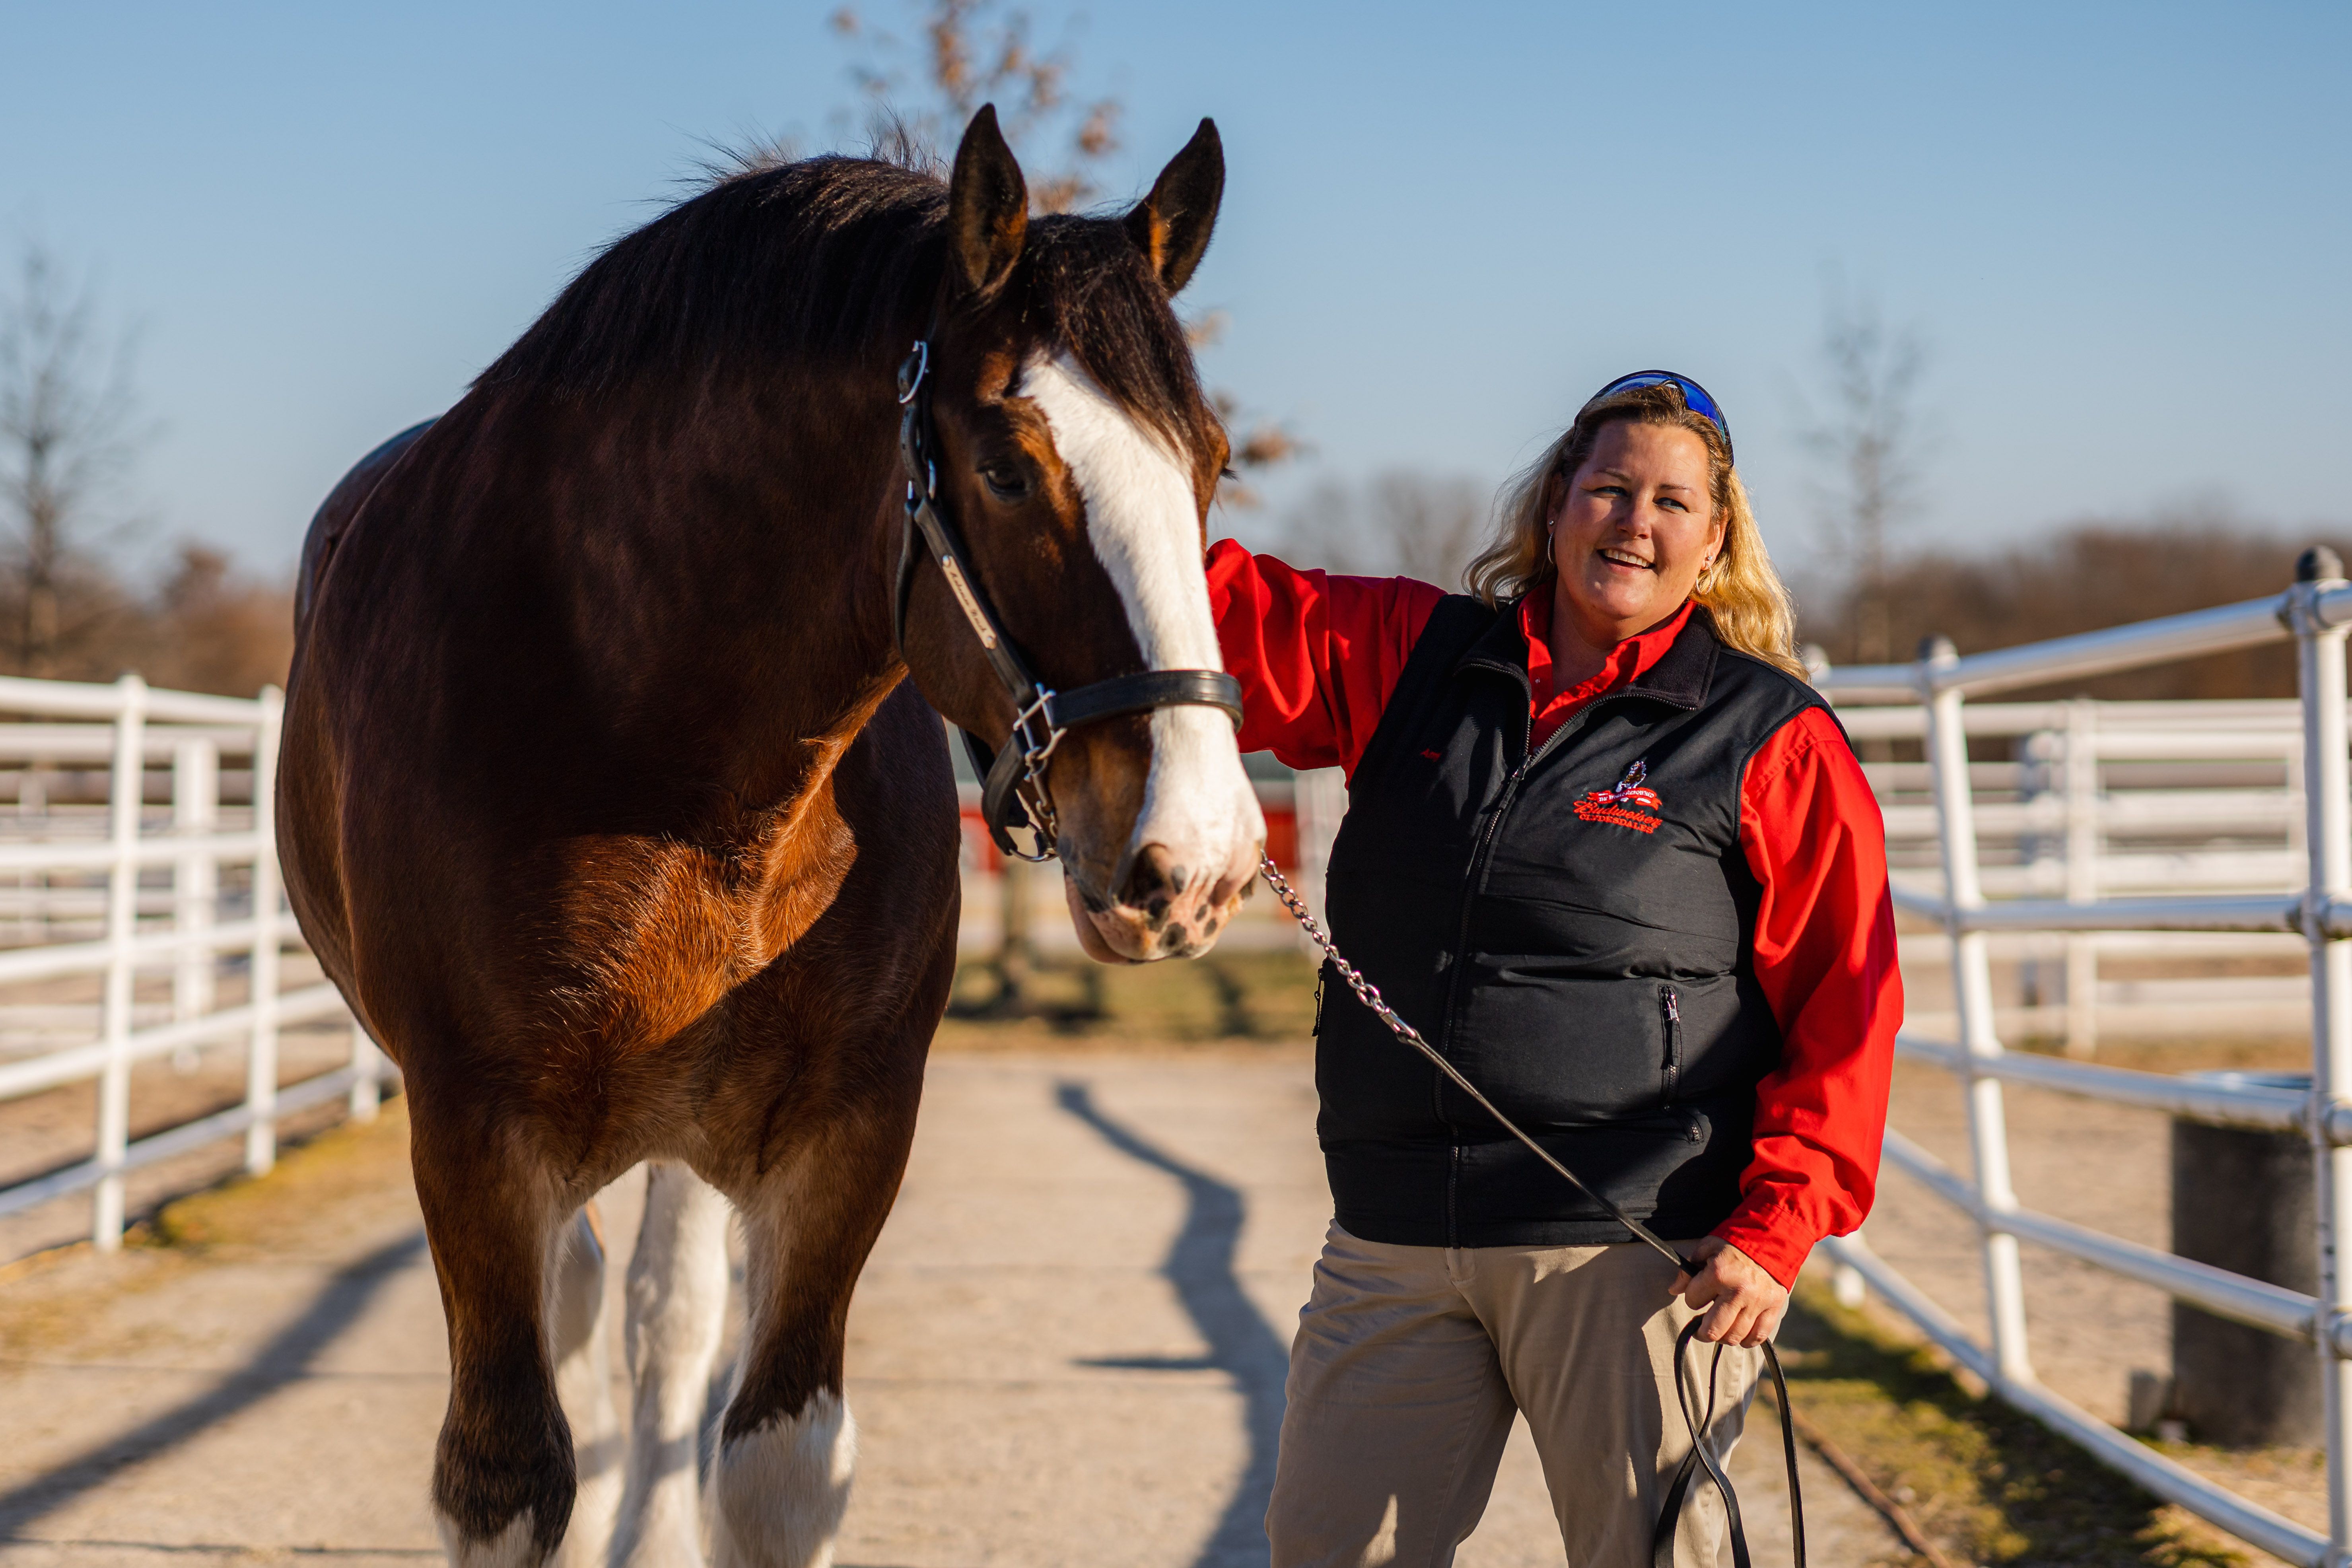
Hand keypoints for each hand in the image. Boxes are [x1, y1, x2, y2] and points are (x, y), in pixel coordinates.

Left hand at [1670, 1236, 1788, 1347]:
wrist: (1770, 1237)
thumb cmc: (1734, 1244)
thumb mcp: (1706, 1248)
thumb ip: (1687, 1270)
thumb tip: (1674, 1290)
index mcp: (1719, 1273)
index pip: (1692, 1301)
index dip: (1691, 1299)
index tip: (1697, 1295)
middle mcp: (1739, 1291)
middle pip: (1713, 1330)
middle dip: (1702, 1332)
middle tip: (1700, 1328)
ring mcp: (1758, 1302)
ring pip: (1735, 1337)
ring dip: (1723, 1336)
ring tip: (1721, 1327)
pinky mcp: (1774, 1307)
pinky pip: (1758, 1336)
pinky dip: (1747, 1340)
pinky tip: (1740, 1332)